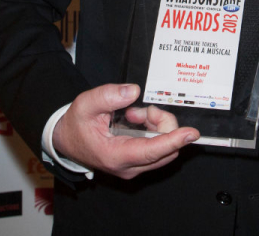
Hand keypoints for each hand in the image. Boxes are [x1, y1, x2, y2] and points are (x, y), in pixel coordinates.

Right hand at [52, 83, 198, 179]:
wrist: (67, 139)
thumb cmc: (76, 124)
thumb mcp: (86, 104)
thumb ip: (109, 96)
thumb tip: (133, 92)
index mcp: (115, 156)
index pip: (152, 151)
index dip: (173, 140)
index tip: (191, 133)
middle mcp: (128, 167)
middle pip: (165, 149)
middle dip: (162, 124)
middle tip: (142, 109)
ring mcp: (134, 166)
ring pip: (164, 148)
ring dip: (155, 125)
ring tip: (133, 113)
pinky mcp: (138, 161)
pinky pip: (157, 146)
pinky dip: (152, 128)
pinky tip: (135, 119)